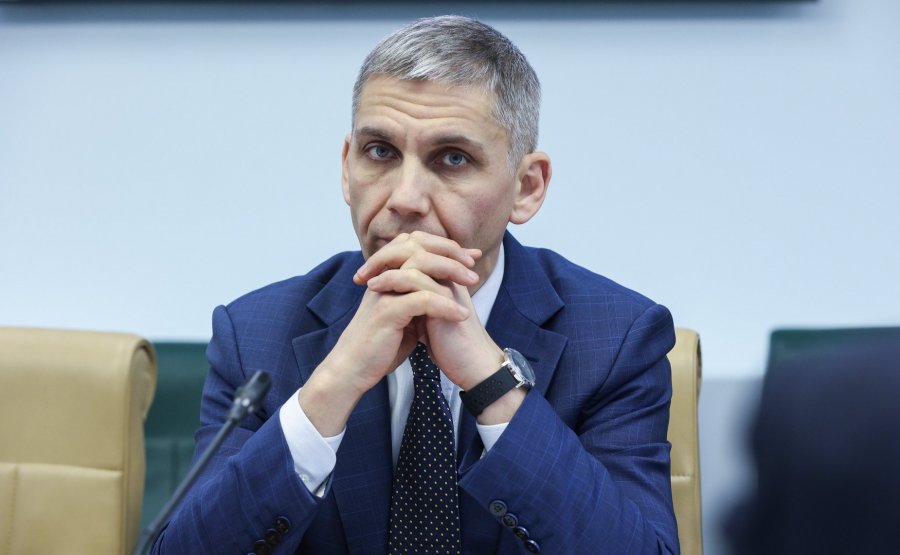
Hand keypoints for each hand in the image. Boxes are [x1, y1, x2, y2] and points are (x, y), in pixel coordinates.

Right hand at [299, 232, 479, 434]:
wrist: (354, 369)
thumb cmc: (381, 344)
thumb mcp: (406, 316)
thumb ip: (421, 299)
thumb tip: (447, 288)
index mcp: (387, 274)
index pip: (416, 244)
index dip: (444, 247)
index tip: (470, 256)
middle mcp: (382, 277)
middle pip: (417, 247)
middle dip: (449, 253)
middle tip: (472, 266)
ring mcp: (383, 292)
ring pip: (419, 268)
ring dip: (450, 273)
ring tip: (472, 285)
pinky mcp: (386, 312)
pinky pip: (421, 300)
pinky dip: (445, 305)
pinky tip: (461, 315)